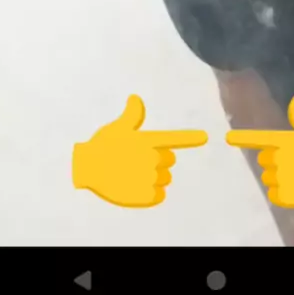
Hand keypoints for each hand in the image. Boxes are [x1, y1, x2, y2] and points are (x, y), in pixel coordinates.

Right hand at [73, 95, 206, 206]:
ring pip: (165, 178)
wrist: (88, 170)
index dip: (190, 137)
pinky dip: (153, 193)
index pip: (173, 138)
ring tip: (135, 174)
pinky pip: (159, 195)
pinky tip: (138, 187)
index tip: (205, 137)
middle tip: (138, 160)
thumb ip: (132, 116)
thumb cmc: (102, 146)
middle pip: (169, 160)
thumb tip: (135, 98)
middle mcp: (151, 159)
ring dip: (155, 177)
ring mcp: (149, 178)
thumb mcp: (117, 128)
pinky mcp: (145, 196)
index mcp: (147, 141)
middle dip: (158, 159)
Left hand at [226, 94, 293, 208]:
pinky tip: (291, 188)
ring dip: (276, 176)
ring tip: (293, 174)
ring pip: (268, 177)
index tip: (228, 137)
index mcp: (287, 140)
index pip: (260, 137)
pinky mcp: (289, 195)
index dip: (243, 137)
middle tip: (289, 160)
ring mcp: (285, 177)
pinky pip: (275, 195)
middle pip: (264, 160)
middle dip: (273, 159)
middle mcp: (282, 158)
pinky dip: (280, 193)